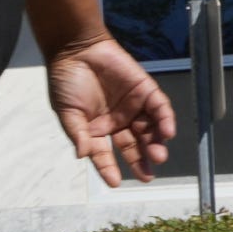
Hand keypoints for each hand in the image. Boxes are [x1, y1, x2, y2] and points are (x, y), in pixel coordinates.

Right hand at [45, 37, 177, 186]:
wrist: (77, 49)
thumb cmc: (66, 81)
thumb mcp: (67, 112)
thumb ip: (77, 134)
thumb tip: (82, 156)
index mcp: (96, 130)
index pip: (105, 154)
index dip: (109, 168)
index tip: (115, 182)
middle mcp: (116, 122)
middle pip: (132, 146)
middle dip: (141, 161)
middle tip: (148, 174)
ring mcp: (133, 107)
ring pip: (149, 130)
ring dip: (154, 143)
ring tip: (157, 155)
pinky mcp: (146, 91)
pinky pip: (159, 109)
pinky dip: (164, 121)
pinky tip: (166, 132)